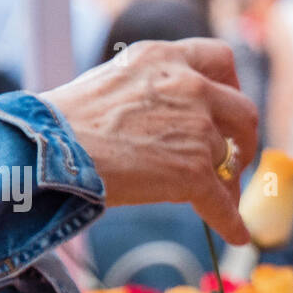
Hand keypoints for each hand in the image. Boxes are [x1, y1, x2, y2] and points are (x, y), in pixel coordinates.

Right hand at [43, 38, 258, 244]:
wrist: (49, 151)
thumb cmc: (64, 123)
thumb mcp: (115, 81)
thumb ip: (153, 91)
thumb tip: (174, 124)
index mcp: (165, 58)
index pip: (220, 60)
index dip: (231, 88)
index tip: (227, 107)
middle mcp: (188, 86)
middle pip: (243, 111)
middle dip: (242, 137)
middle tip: (233, 157)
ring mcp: (196, 129)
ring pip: (228, 160)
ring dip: (226, 180)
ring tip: (216, 196)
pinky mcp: (194, 172)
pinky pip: (222, 203)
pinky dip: (231, 222)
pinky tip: (236, 234)